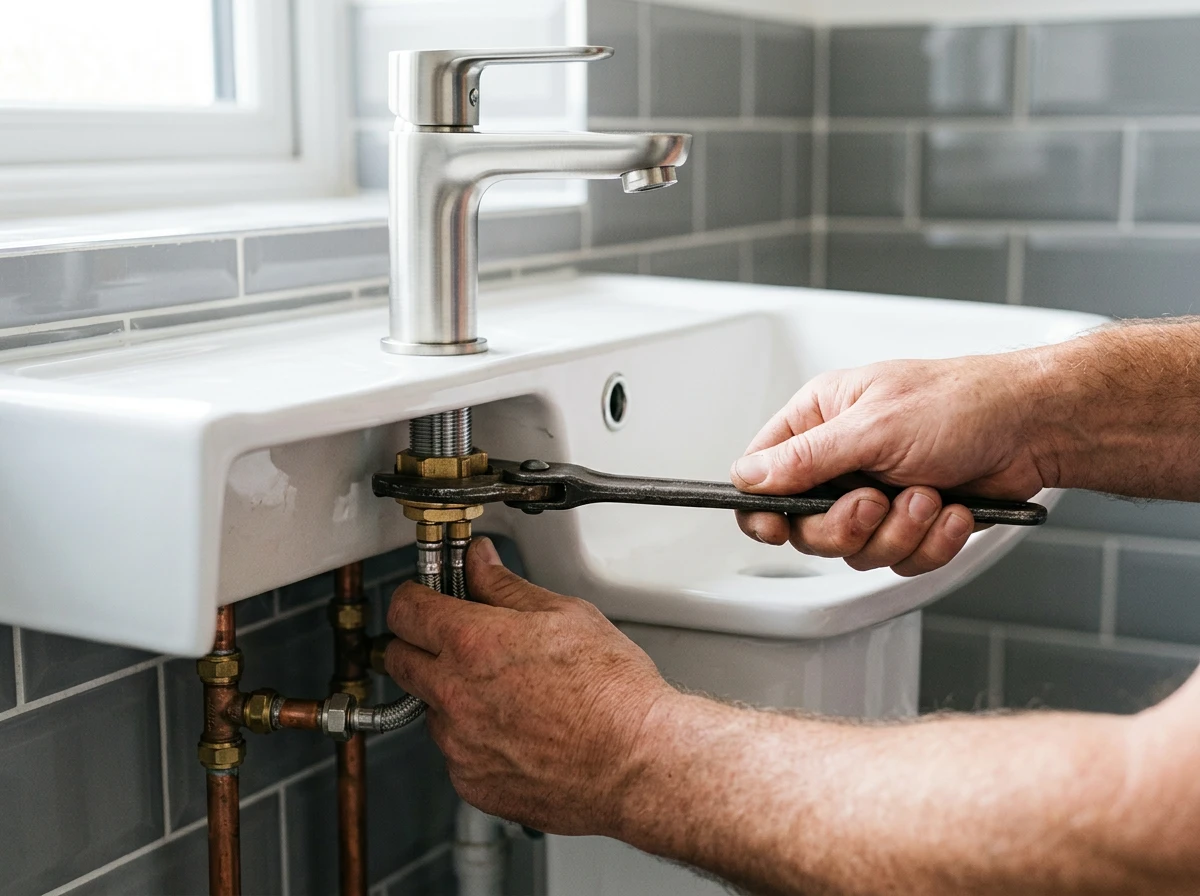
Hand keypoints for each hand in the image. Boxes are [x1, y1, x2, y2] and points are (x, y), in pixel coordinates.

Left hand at [385, 537, 675, 834]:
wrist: (637, 762)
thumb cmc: (612, 692)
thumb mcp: (564, 615)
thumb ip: (506, 587)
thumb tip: (480, 563)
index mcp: (472, 643)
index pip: (405, 608)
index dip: (414, 597)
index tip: (425, 598)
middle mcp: (454, 695)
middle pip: (397, 659)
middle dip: (419, 644)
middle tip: (454, 641)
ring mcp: (459, 744)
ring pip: (430, 709)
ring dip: (451, 696)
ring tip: (507, 693)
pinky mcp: (472, 782)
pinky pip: (456, 753)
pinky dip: (475, 740)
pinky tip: (518, 731)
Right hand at [731, 354, 1051, 575]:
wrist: (1035, 428)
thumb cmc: (964, 403)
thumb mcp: (874, 426)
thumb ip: (806, 458)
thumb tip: (750, 476)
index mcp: (821, 420)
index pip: (762, 473)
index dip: (762, 508)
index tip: (774, 529)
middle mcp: (842, 459)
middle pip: (807, 526)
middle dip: (848, 525)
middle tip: (875, 503)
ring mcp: (877, 493)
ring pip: (855, 549)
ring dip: (898, 532)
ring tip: (930, 497)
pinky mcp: (911, 523)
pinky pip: (900, 559)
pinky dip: (930, 543)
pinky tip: (952, 511)